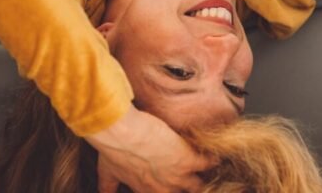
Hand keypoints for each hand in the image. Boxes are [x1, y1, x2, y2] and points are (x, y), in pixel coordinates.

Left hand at [86, 106, 214, 192]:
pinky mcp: (188, 160)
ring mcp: (178, 177)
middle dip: (189, 189)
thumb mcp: (107, 171)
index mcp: (146, 191)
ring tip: (208, 171)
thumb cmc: (112, 149)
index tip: (172, 187)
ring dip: (202, 179)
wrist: (122, 134)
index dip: (169, 191)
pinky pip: (208, 163)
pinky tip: (213, 153)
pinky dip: (212, 158)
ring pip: (198, 186)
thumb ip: (107, 186)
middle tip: (193, 183)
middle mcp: (164, 189)